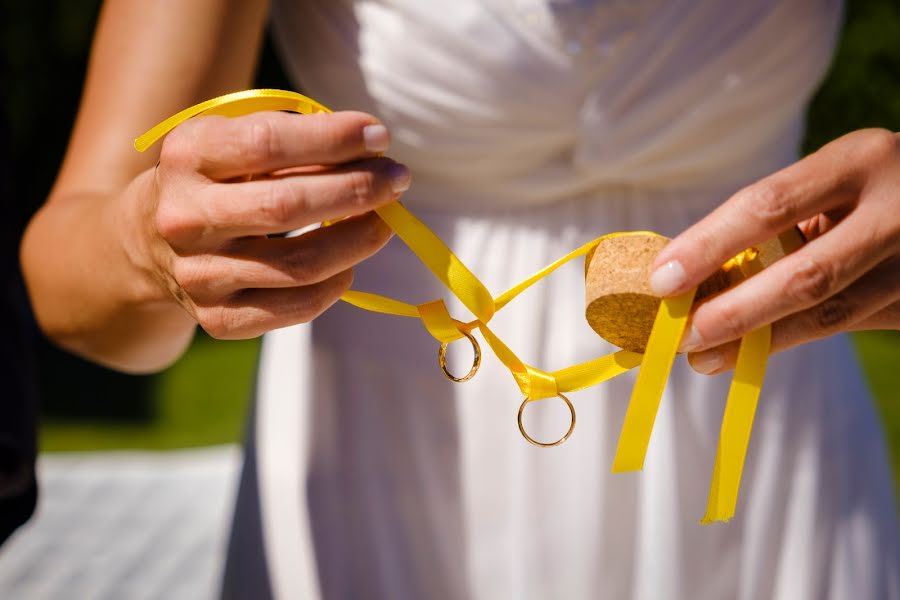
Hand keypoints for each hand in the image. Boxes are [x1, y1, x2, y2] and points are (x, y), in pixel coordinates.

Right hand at [128, 110, 409, 338]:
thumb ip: (290, 140)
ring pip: (300, 264)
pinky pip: (295, 307)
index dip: (332, 139)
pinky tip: (348, 263)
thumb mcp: (230, 143)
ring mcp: (198, 275)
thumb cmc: (210, 180)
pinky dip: (335, 284)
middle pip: (287, 207)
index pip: (267, 143)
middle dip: (357, 190)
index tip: (379, 137)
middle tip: (397, 179)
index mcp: (187, 157)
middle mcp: (185, 218)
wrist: (144, 243)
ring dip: (358, 241)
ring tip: (384, 222)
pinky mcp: (218, 318)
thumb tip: (370, 150)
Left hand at [648, 128, 899, 373]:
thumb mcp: (832, 180)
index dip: (708, 246)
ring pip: (830, 316)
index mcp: (859, 160)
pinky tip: (751, 352)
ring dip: (758, 343)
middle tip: (683, 337)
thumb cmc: (868, 188)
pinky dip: (793, 340)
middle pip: (804, 275)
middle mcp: (897, 210)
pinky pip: (848, 327)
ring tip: (703, 358)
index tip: (662, 280)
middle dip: (734, 313)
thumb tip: (688, 273)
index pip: (769, 205)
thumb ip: (778, 219)